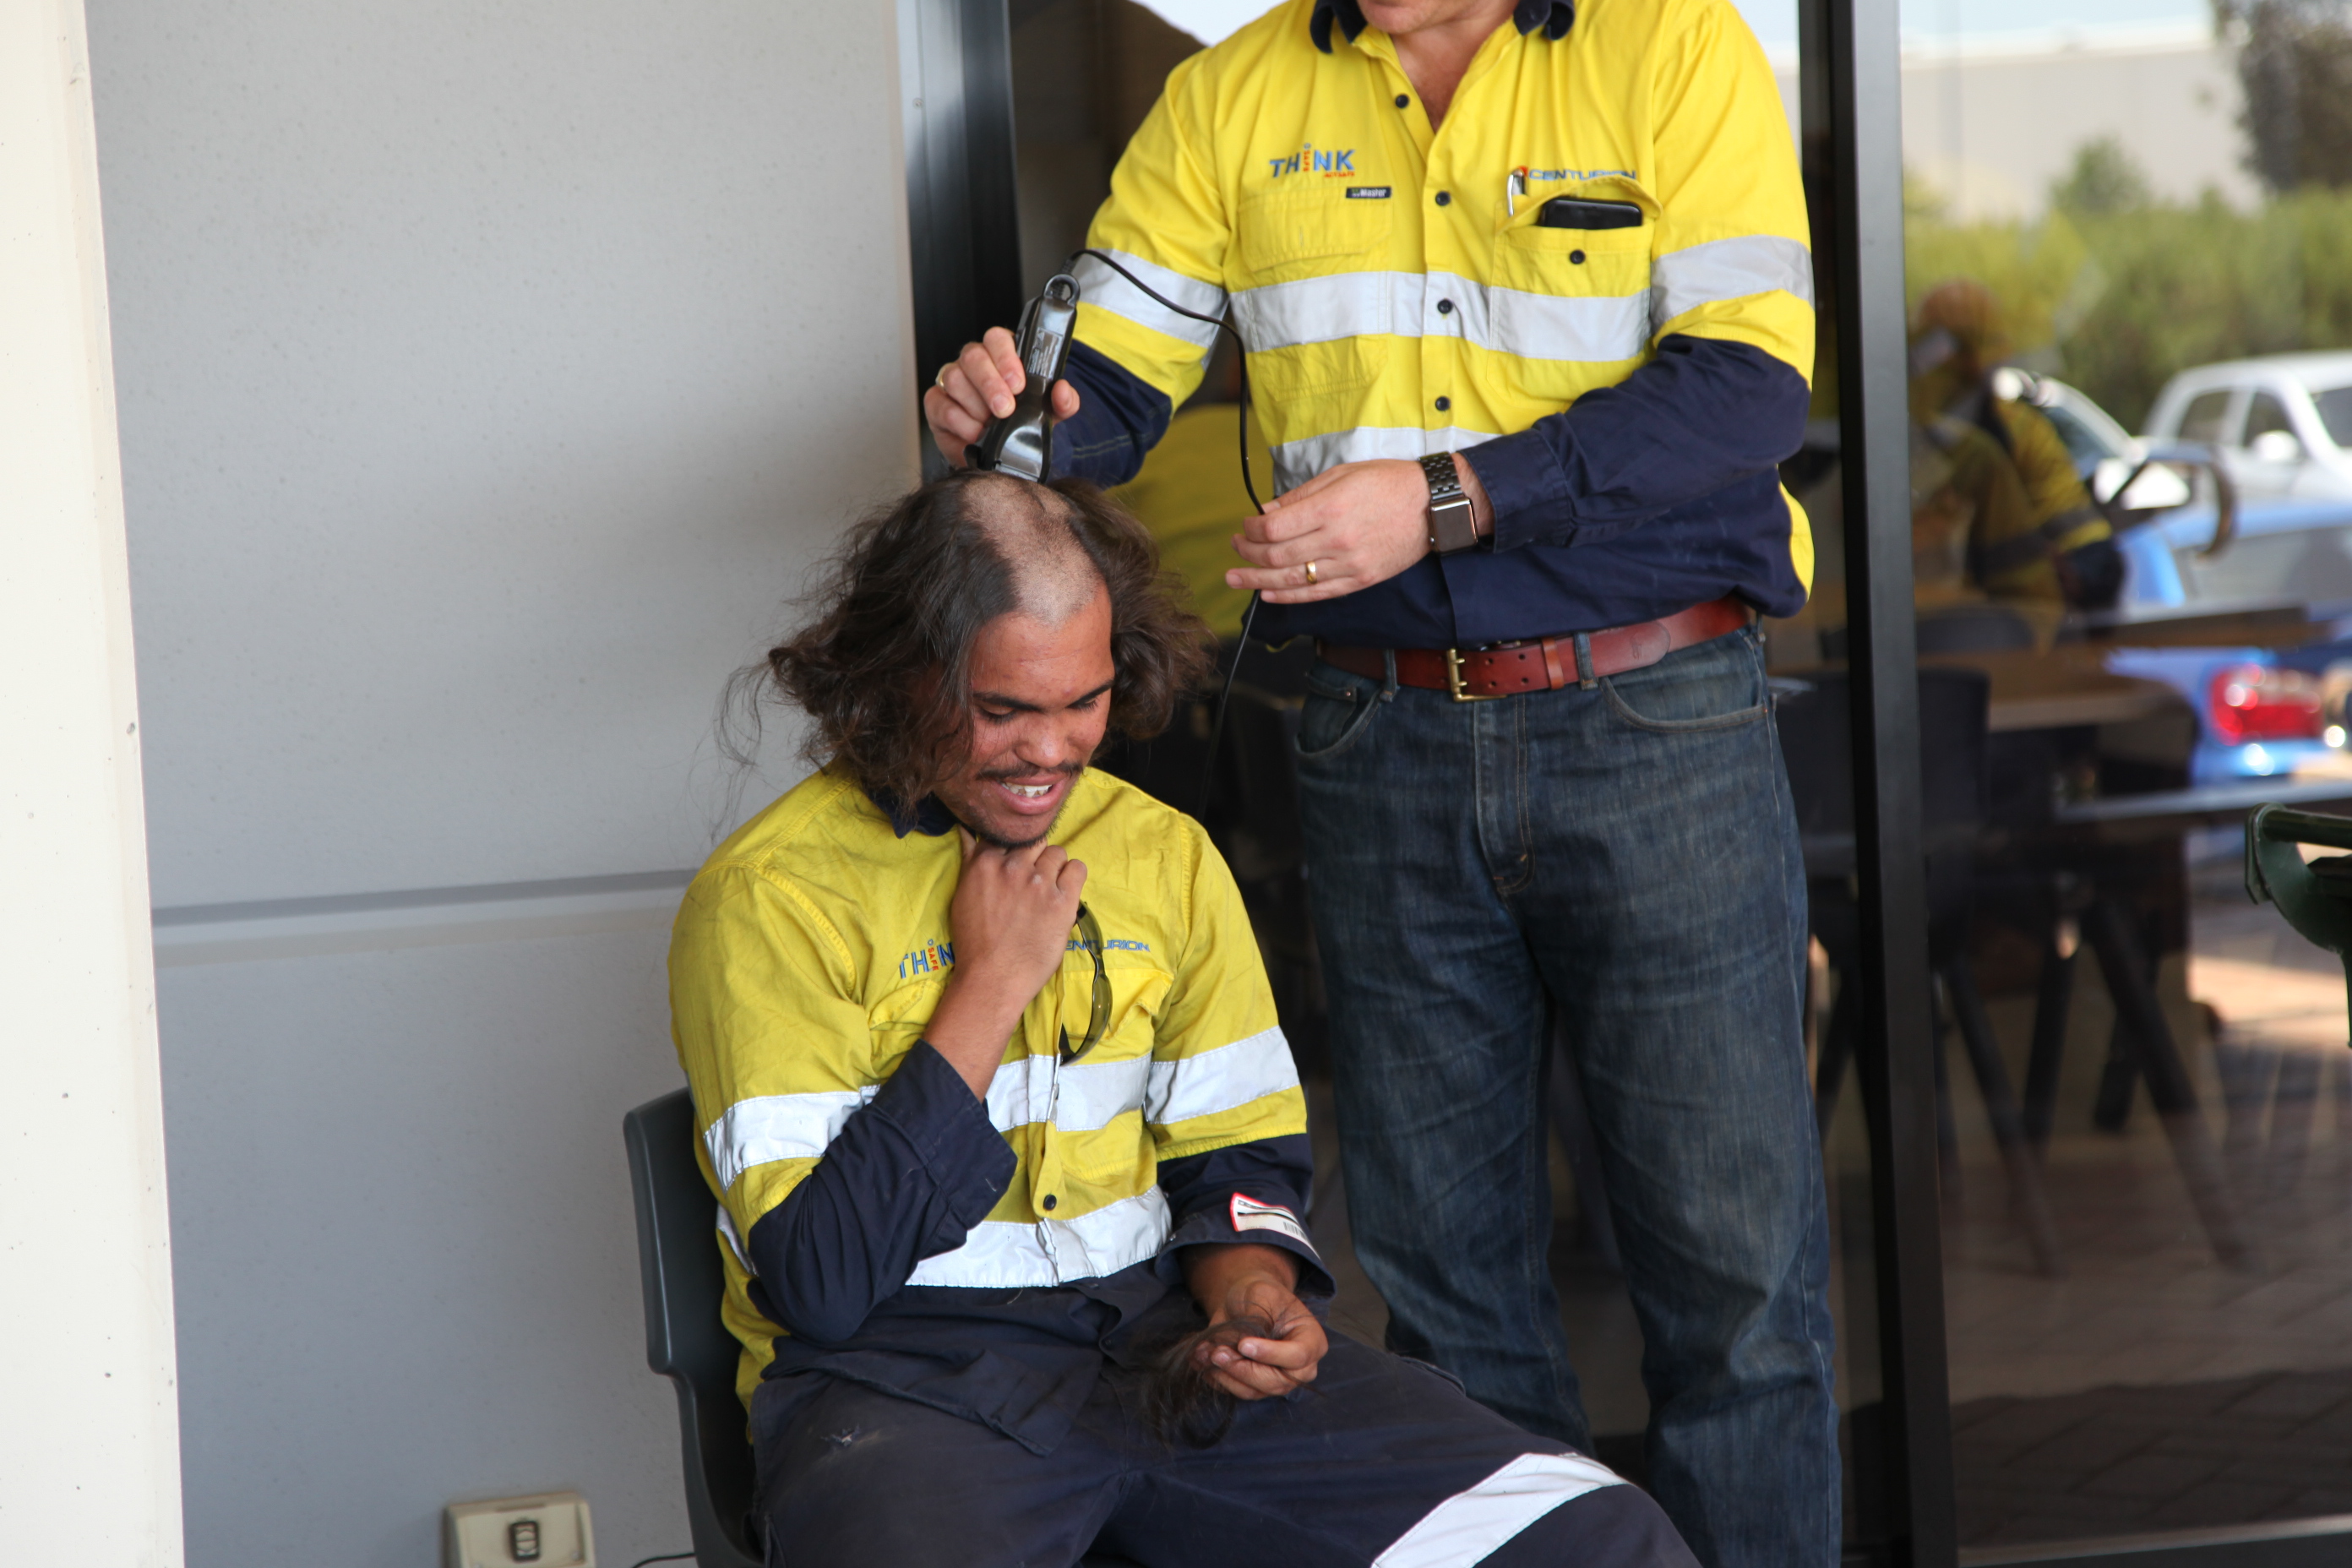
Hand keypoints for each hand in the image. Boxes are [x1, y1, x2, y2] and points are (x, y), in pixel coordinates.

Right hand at [923, 327, 1081, 469]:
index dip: (1006, 358)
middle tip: (1005, 409)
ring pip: (955, 378)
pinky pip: (940, 404)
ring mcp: (953, 380)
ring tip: (990, 425)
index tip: (1018, 384)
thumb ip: (1062, 401)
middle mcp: (975, 363)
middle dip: (990, 384)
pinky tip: (974, 433)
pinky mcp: (936, 402)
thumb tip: (1062, 391)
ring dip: (976, 406)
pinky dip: (959, 421)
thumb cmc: (1020, 422)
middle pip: (973, 356)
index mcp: (1002, 355)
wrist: (998, 452)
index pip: (997, 339)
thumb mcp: (1048, 412)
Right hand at [923, 828, 1086, 1095]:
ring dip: (1054, 868)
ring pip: (1057, 852)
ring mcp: (1040, 883)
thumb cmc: (974, 941)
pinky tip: (1064, 894)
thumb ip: (971, 859)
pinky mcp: (1063, 901)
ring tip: (1048, 891)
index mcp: (986, 862)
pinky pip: (1078, 869)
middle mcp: (1014, 867)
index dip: (1015, 849)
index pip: (1008, 834)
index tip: (1016, 865)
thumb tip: (967, 830)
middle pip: (1035, 841)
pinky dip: (1073, 877)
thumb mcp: (963, 894)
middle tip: (1032, 882)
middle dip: (1034, 857)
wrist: (992, 979)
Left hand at [1183, 1244, 1327, 1400]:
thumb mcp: (1262, 1293)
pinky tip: (1201, 1361)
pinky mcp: (1255, 1387)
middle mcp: (1300, 1368)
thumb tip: (1242, 1342)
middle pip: (1275, 1381)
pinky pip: (1236, 1391)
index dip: (1271, 1354)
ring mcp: (1278, 1380)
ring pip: (1253, 1391)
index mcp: (1311, 1341)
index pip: (1297, 1356)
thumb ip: (1258, 1317)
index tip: (1244, 1344)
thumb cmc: (1260, 1293)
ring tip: (1206, 1353)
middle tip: (1217, 1352)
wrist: (1246, 1302)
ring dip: (1226, 1375)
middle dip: (1242, 1368)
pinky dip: (1217, 1378)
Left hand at [1225, 455, 1490, 603]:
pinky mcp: (1359, 580)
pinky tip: (1267, 593)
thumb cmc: (1389, 483)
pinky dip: (1287, 596)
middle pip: (1276, 555)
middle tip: (1234, 549)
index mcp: (1330, 508)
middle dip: (1247, 553)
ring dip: (1256, 579)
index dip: (1250, 529)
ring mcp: (1348, 564)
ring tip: (1235, 578)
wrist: (1434, 506)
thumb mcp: (1342, 475)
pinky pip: (1316, 594)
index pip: (1273, 528)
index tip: (1243, 526)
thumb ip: (1302, 496)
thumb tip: (1266, 512)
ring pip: (1291, 579)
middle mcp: (1336, 540)